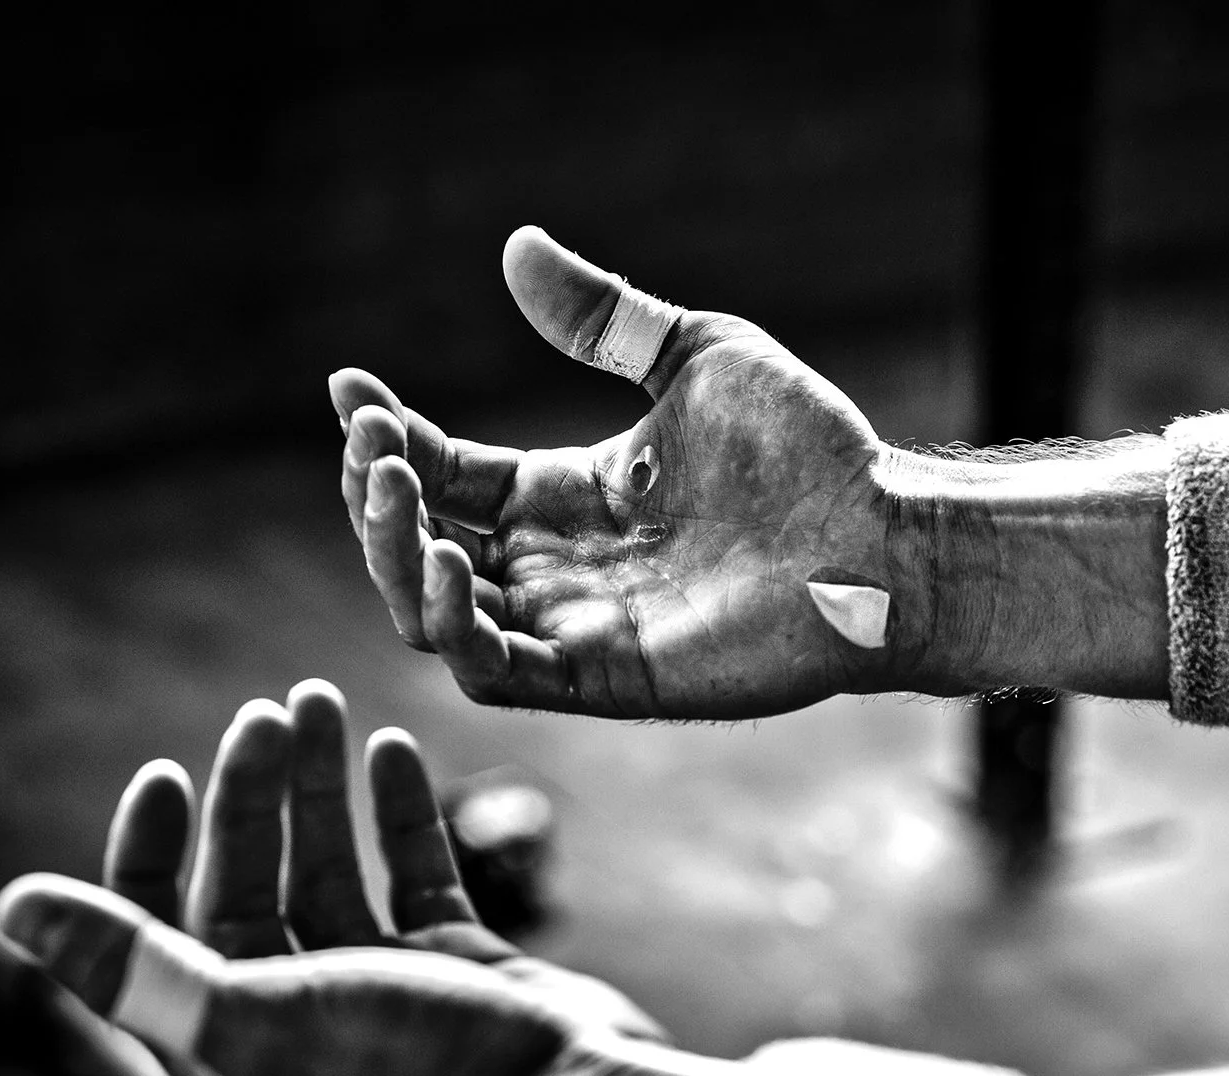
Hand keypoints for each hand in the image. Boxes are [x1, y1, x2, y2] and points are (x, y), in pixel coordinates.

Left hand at [0, 680, 729, 1075]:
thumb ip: (135, 962)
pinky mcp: (453, 968)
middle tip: (274, 711)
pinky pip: (414, 876)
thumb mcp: (254, 1016)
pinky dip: (400, 815)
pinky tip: (396, 753)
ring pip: (331, 869)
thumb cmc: (412, 1072)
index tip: (168, 770)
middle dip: (253, 794)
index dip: (151, 851)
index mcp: (228, 1044)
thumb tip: (12, 908)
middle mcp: (295, 1016)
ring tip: (327, 703)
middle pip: (248, 884)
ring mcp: (379, 989)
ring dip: (323, 788)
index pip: (159, 934)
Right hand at [328, 227, 940, 719]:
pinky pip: (495, 667)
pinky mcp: (604, 677)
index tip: (346, 387)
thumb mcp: (694, 357)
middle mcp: (557, 565)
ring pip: (433, 613)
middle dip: (375, 498)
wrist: (882, 534)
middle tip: (372, 446)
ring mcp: (574, 626)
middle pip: (418, 546)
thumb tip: (516, 246)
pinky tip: (448, 558)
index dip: (387, 437)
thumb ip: (603, 320)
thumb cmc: (806, 451)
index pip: (444, 473)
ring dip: (394, 556)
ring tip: (391, 490)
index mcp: (564, 496)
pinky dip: (452, 622)